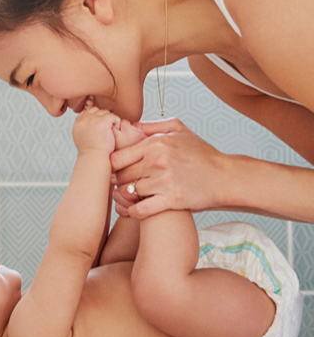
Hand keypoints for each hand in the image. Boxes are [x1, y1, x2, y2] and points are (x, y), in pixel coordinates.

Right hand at [73, 106, 120, 154]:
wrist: (94, 158)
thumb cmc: (90, 151)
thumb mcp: (80, 137)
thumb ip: (83, 126)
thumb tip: (89, 118)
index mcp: (78, 122)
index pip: (88, 111)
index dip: (96, 118)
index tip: (100, 129)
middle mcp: (84, 119)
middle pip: (98, 111)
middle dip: (103, 119)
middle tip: (105, 131)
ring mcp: (93, 119)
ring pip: (106, 113)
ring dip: (110, 121)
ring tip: (110, 133)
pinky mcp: (102, 122)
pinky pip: (113, 117)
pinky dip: (117, 123)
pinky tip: (115, 133)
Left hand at [110, 118, 224, 218]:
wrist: (225, 176)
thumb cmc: (201, 152)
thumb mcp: (178, 129)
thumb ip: (151, 126)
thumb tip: (130, 125)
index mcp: (155, 143)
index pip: (117, 157)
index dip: (112, 165)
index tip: (115, 170)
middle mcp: (157, 161)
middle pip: (120, 175)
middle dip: (117, 181)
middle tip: (118, 184)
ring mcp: (164, 181)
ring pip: (129, 191)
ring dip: (126, 196)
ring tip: (127, 196)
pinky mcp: (172, 200)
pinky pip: (142, 209)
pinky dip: (133, 212)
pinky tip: (133, 210)